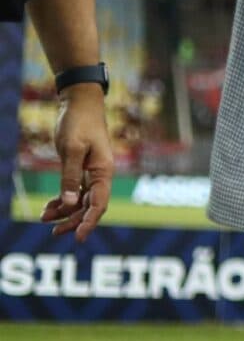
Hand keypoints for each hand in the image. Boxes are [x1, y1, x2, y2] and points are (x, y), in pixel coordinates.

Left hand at [41, 87, 112, 240]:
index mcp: (103, 171)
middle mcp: (100, 175)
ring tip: (43, 217)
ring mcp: (92, 172)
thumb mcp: (72, 150)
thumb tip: (68, 204)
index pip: (98, 204)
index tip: (77, 237)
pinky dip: (63, 200)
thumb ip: (70, 177)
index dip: (89, 222)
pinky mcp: (82, 168)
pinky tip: (49, 206)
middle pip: (90, 206)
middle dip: (73, 220)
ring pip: (81, 200)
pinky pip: (75, 191)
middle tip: (53, 232)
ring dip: (65, 211)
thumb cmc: (79, 123)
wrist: (80, 103)